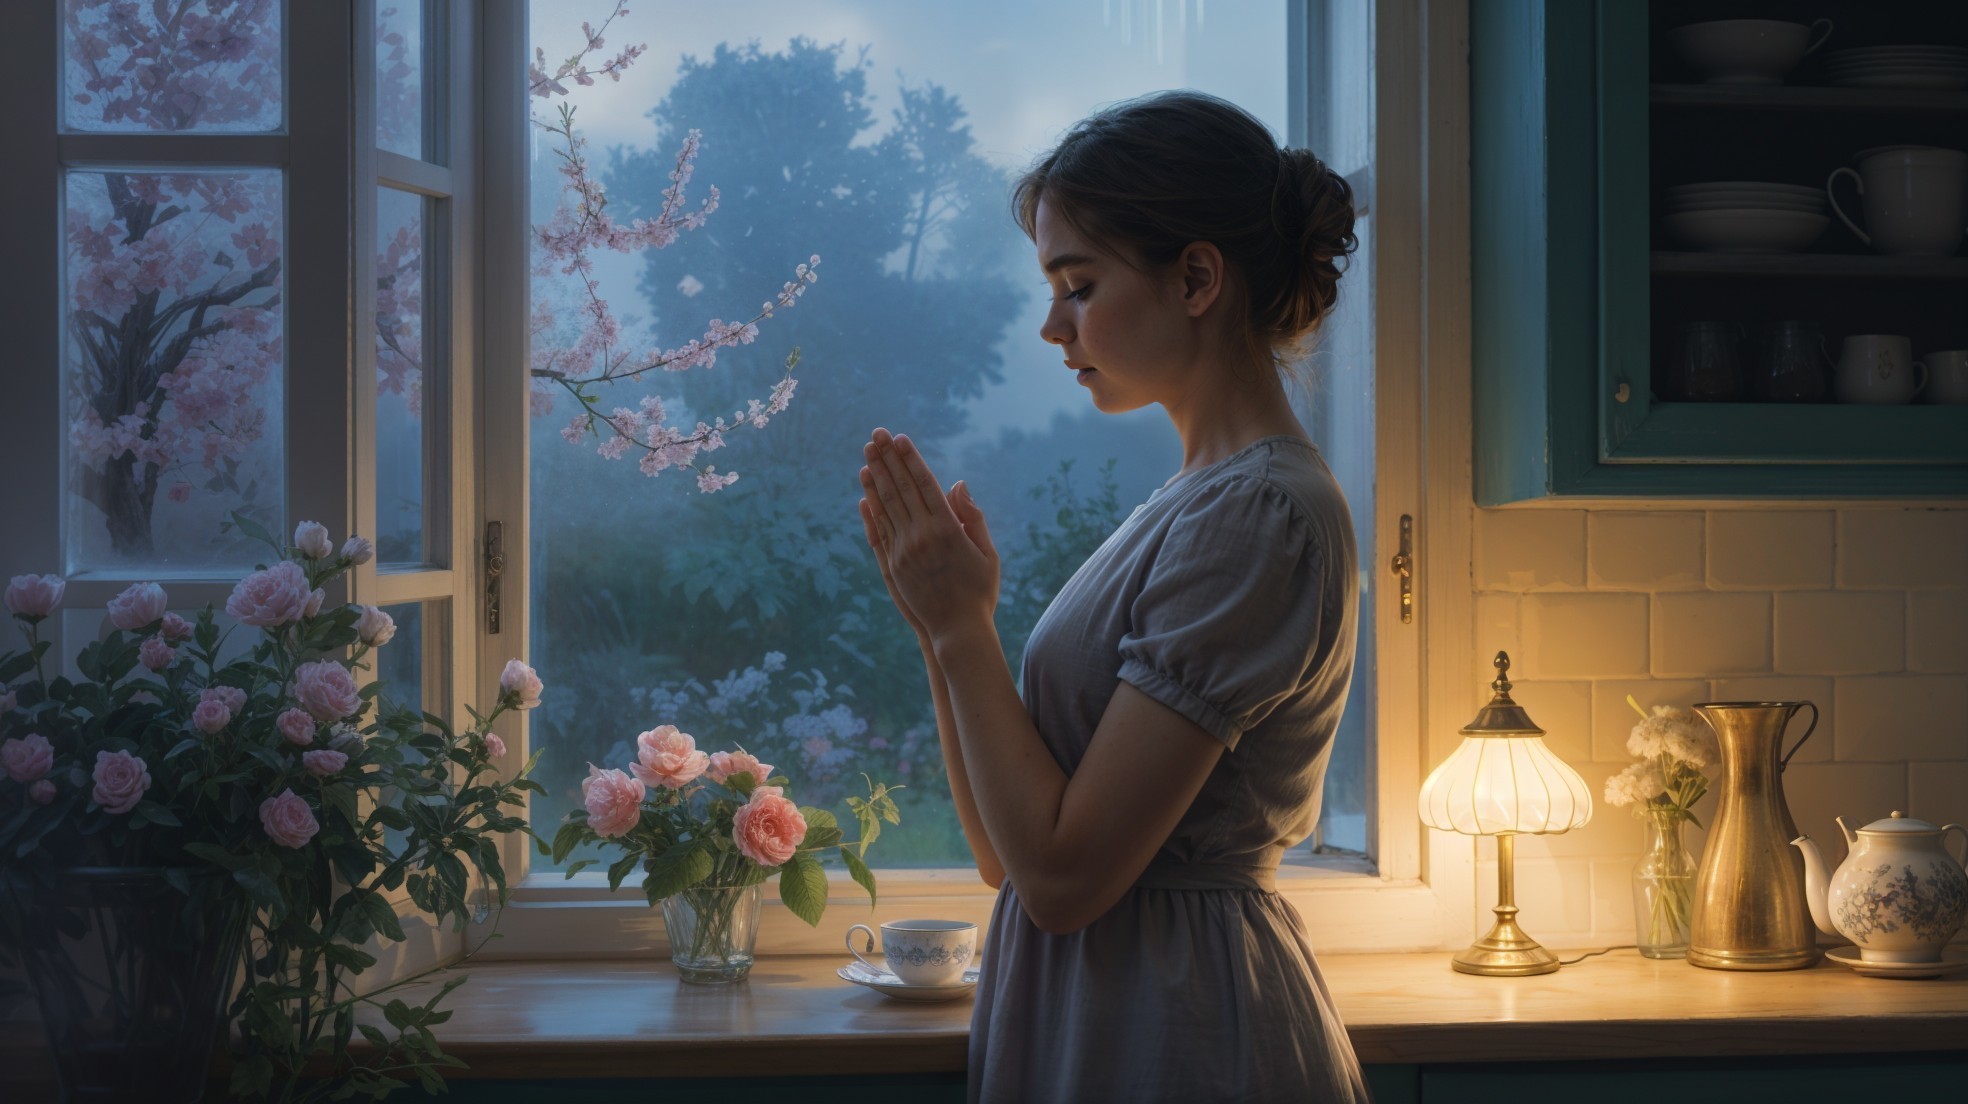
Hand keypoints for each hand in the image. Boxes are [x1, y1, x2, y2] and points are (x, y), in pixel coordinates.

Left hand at [857, 427, 998, 640]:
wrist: (957, 630)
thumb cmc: (980, 591)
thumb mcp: (987, 553)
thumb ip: (972, 517)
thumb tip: (957, 484)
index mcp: (949, 530)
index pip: (925, 485)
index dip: (911, 459)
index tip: (900, 438)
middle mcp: (923, 537)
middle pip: (901, 489)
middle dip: (888, 459)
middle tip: (876, 434)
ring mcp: (905, 551)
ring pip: (886, 506)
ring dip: (876, 477)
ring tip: (868, 452)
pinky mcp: (893, 565)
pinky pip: (880, 529)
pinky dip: (871, 507)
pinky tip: (865, 490)